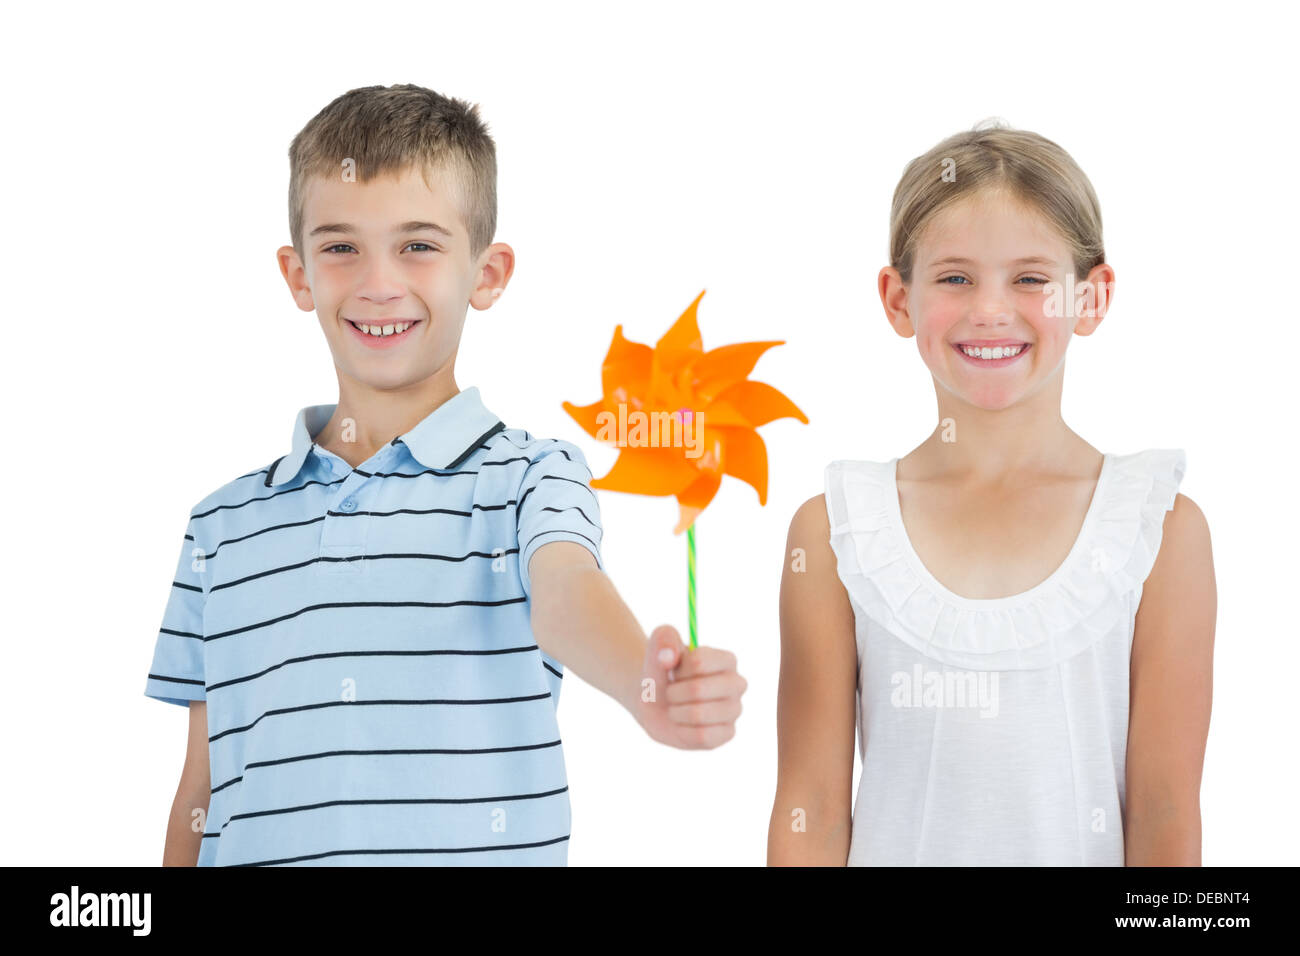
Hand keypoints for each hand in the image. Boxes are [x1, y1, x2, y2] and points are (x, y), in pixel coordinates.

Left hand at [634, 624, 745, 748]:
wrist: (656, 700)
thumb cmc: (663, 671)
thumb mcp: (657, 645)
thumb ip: (663, 639)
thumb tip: (668, 657)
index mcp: (726, 659)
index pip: (698, 662)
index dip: (677, 669)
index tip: (675, 671)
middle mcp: (737, 684)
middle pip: (697, 690)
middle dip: (673, 692)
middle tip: (672, 692)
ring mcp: (734, 710)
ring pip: (697, 715)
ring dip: (676, 712)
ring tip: (676, 708)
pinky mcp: (727, 733)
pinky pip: (701, 736)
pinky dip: (683, 731)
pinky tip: (683, 724)